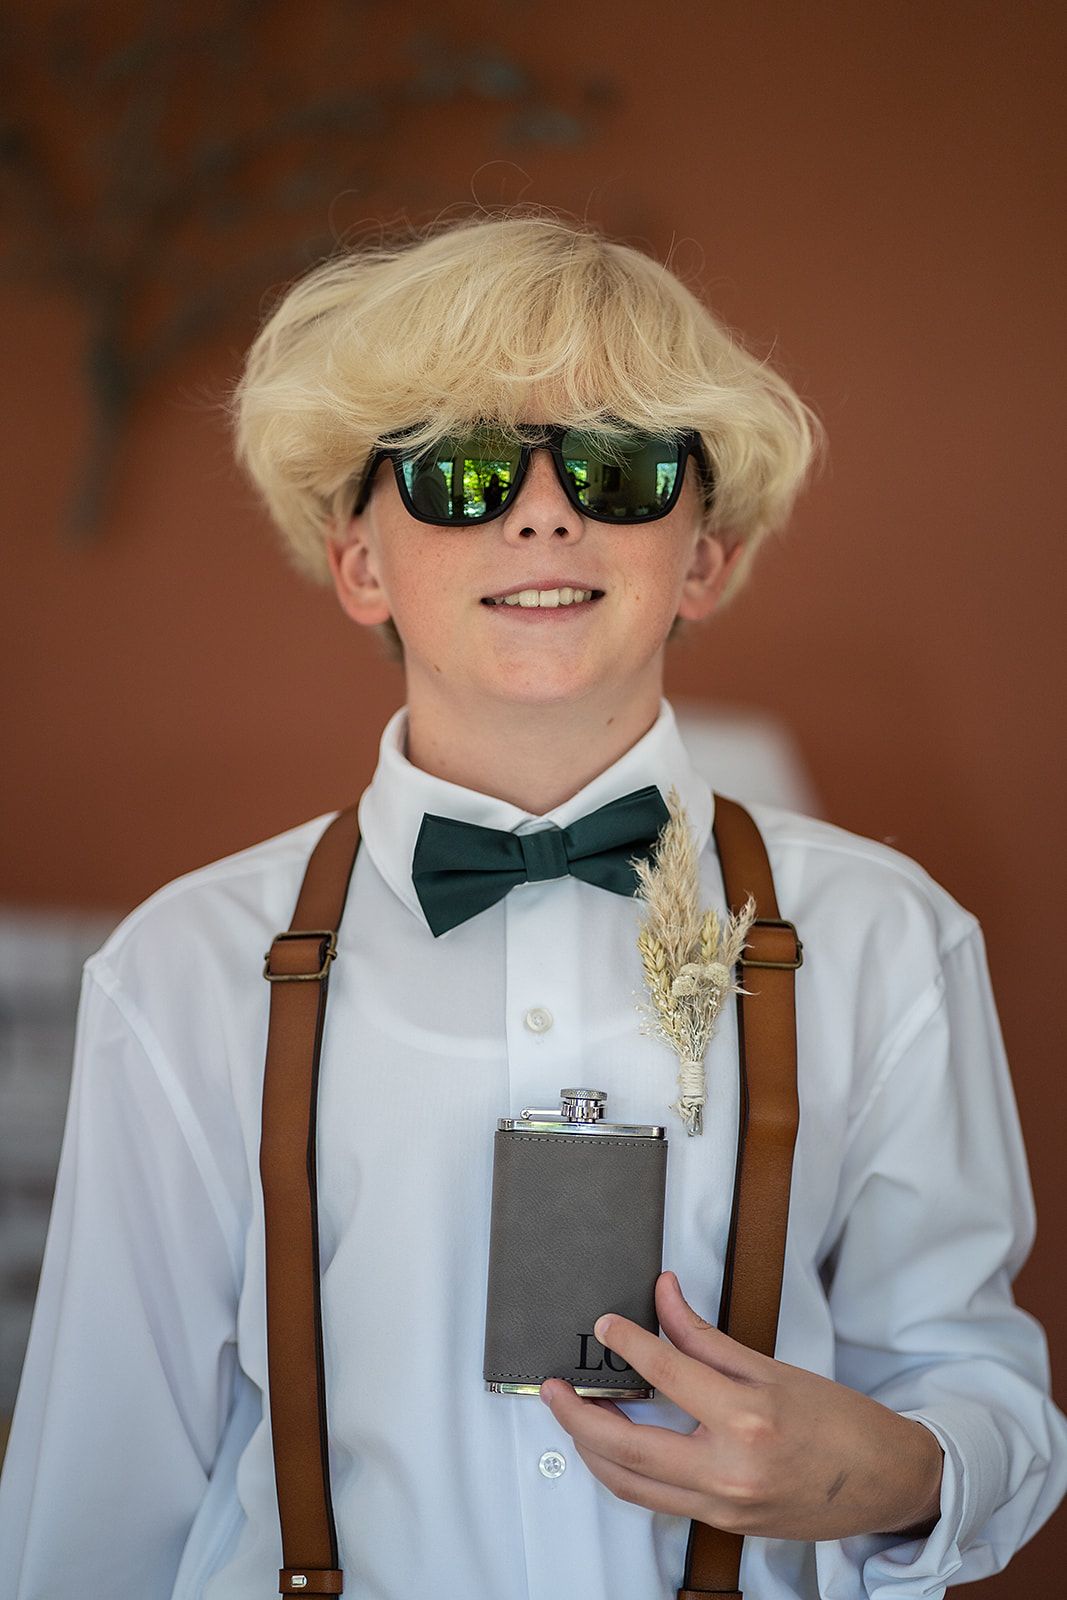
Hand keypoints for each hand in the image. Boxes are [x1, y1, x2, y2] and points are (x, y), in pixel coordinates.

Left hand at [539, 1271, 943, 1542]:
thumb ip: (707, 1338)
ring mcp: (724, 1506)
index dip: (628, 1342)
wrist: (888, 1482)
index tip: (606, 1324)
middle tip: (552, 1389)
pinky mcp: (724, 1525)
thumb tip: (665, 1300)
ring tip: (571, 1418)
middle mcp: (730, 1470)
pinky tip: (614, 1450)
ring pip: (632, 1485)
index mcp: (747, 1419)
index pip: (667, 1371)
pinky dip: (626, 1475)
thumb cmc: (842, 1423)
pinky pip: (657, 1501)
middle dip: (578, 1416)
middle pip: (627, 1447)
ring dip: (592, 1451)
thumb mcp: (773, 1368)